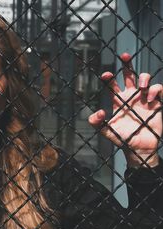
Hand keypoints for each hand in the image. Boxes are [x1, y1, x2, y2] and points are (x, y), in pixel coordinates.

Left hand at [88, 53, 161, 167]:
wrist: (139, 148)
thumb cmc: (123, 139)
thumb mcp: (107, 132)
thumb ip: (98, 124)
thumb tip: (97, 113)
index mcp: (119, 101)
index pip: (113, 85)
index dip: (109, 78)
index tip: (105, 75)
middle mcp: (131, 97)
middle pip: (130, 75)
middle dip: (127, 64)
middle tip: (124, 55)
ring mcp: (144, 98)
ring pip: (145, 79)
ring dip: (143, 78)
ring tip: (140, 87)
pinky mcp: (156, 103)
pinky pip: (158, 88)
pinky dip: (154, 89)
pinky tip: (148, 97)